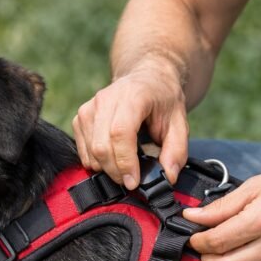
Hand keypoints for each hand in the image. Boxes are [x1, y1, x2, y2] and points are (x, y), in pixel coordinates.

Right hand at [72, 59, 188, 188]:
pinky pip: (82, 149)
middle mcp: (106, 99)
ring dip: (106, 169)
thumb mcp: (180, 123)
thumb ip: (176, 151)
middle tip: (132, 180)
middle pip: (101, 146)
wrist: (147, 78)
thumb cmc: (163, 101)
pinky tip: (112, 160)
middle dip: (116, 171)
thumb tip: (168, 177)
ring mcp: (90, 107)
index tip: (134, 181)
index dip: (125, 162)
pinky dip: (96, 162)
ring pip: (90, 150)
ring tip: (125, 169)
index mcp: (133, 96)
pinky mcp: (81, 117)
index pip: (120, 133)